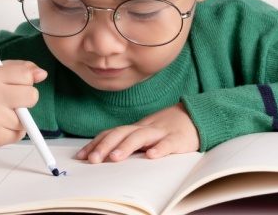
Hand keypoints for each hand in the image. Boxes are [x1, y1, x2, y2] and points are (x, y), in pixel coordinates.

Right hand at [0, 60, 46, 148]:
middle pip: (32, 96)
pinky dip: (13, 131)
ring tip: (1, 113)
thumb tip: (42, 74)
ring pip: (27, 119)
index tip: (17, 83)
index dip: (26, 80)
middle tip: (13, 100)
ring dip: (19, 118)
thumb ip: (21, 68)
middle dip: (27, 98)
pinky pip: (19, 134)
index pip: (26, 76)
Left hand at [75, 103, 199, 162]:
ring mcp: (161, 132)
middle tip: (93, 160)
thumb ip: (128, 143)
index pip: (112, 133)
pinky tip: (152, 156)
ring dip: (126, 146)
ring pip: (141, 136)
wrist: (196, 117)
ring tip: (115, 158)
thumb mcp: (145, 134)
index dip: (96, 143)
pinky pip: (168, 143)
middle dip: (105, 146)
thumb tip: (103, 156)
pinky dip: (160, 148)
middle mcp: (145, 128)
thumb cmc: (167, 129)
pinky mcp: (178, 139)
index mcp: (136, 129)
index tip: (81, 156)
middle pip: (122, 133)